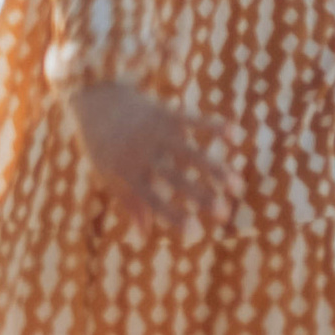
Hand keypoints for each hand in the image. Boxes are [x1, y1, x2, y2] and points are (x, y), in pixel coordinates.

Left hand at [70, 80, 240, 232]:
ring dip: (216, 169)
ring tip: (238, 187)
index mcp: (127, 172)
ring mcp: (157, 133)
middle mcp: (144, 153)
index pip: (152, 199)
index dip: (173, 215)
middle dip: (201, 196)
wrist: (97, 99)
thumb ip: (129, 202)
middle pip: (176, 178)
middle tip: (224, 214)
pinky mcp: (168, 113)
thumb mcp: (108, 174)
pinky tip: (237, 137)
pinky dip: (215, 127)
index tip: (194, 232)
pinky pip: (194, 120)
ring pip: (191, 153)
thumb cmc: (103, 144)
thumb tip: (143, 235)